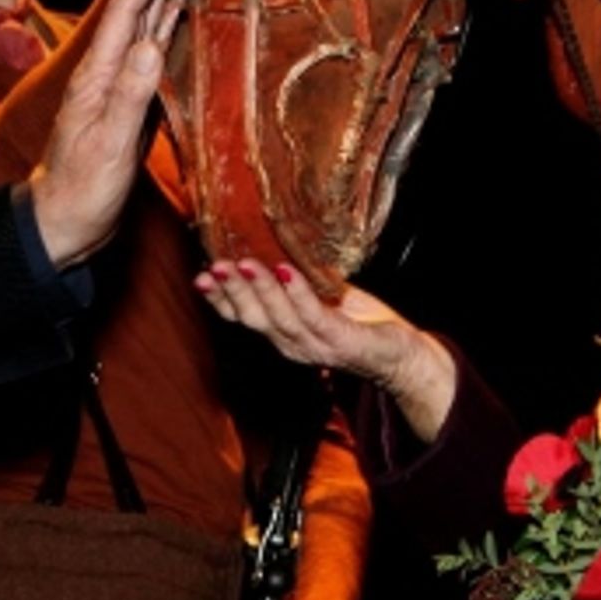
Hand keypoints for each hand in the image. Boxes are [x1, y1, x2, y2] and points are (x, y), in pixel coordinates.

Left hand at [29, 0, 181, 266]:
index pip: (126, 12)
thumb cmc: (82, 189)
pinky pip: (158, 59)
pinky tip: (191, 25)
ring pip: (150, 32)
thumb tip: (152, 44)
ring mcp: (122, 89)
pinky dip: (175, 34)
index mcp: (97, 77)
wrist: (65, 225)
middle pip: (138, 12)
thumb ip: (130, 96)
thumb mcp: (108, 145)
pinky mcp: (135, 107)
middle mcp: (109, 74)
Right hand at [195, 260, 457, 441]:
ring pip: (279, 318)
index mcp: (283, 334)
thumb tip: (276, 245)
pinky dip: (298, 294)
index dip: (220, 299)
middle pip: (253, 319)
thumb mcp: (322, 297)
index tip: (200, 276)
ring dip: (259, 290)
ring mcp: (315, 346)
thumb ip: (299, 282)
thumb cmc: (360, 321)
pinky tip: (286, 272)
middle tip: (214, 267)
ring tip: (244, 264)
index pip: (243, 317)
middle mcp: (292, 345)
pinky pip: (313, 316)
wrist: (400, 354)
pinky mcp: (339, 342)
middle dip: (230, 292)